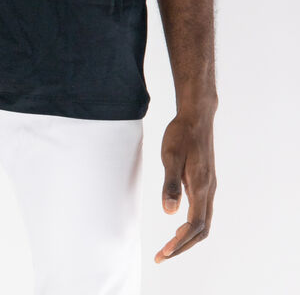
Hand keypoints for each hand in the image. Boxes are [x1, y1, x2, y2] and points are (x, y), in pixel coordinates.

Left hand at [155, 110, 216, 262]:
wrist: (197, 116)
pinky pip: (202, 212)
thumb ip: (171, 184)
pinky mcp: (205, 182)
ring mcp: (209, 186)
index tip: (163, 252)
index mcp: (201, 187)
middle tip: (162, 255)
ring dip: (187, 237)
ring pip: (203, 222)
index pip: (194, 225)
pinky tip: (178, 223)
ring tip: (168, 245)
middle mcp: (208, 190)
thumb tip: (169, 212)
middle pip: (201, 230)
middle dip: (183, 246)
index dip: (179, 243)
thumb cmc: (181, 134)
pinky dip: (191, 225)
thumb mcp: (171, 156)